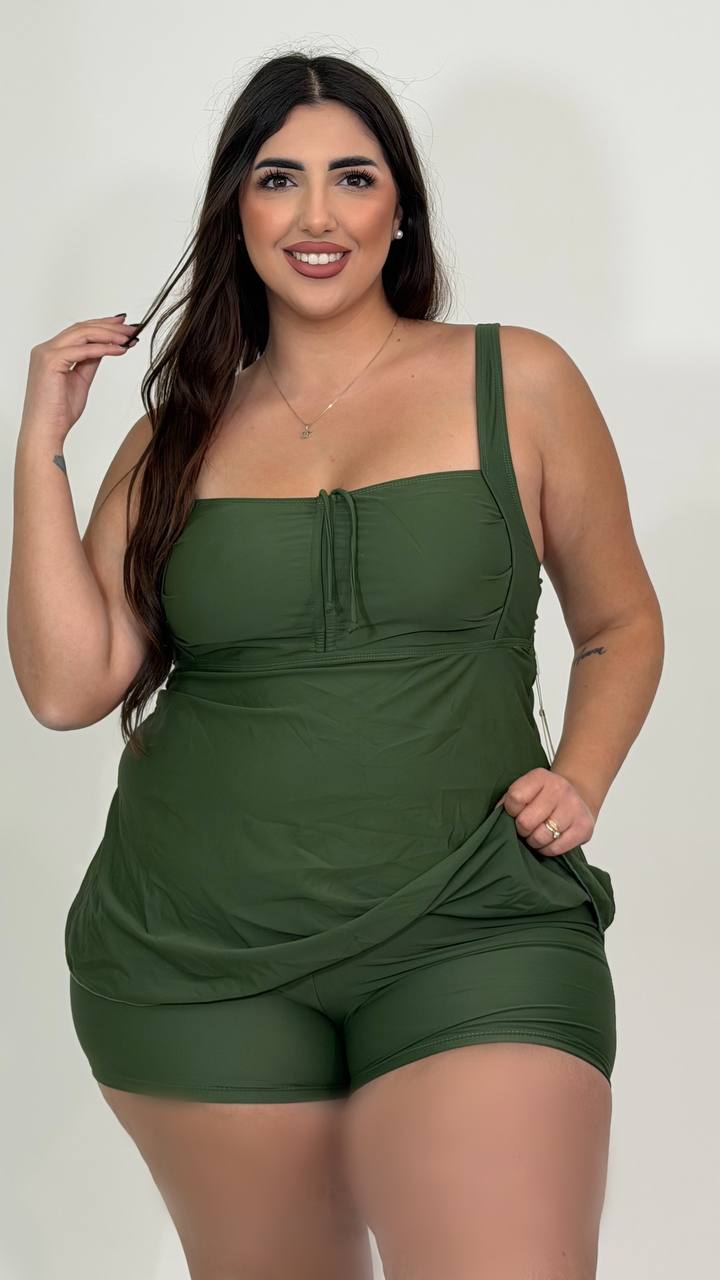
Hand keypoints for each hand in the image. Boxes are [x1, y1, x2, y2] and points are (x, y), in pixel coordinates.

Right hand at [18, 313, 140, 446]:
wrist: (46, 431)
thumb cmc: (59, 412)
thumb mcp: (80, 380)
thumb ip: (90, 362)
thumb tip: (105, 348)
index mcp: (50, 352)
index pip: (78, 331)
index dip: (102, 325)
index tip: (123, 325)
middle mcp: (45, 349)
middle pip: (81, 328)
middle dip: (109, 326)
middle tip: (132, 328)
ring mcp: (46, 354)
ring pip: (83, 334)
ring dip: (110, 334)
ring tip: (130, 337)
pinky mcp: (51, 362)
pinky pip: (84, 350)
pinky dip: (104, 348)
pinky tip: (121, 349)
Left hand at [494, 767, 595, 856]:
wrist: (578, 795)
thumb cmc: (544, 796)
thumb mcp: (526, 789)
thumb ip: (509, 801)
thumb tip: (495, 818)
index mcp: (540, 776)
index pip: (515, 798)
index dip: (510, 811)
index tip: (515, 812)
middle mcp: (559, 789)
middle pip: (526, 821)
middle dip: (522, 829)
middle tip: (526, 827)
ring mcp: (574, 808)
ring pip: (540, 837)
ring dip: (534, 841)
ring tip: (537, 834)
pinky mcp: (584, 828)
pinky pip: (556, 848)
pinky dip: (547, 849)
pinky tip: (549, 840)